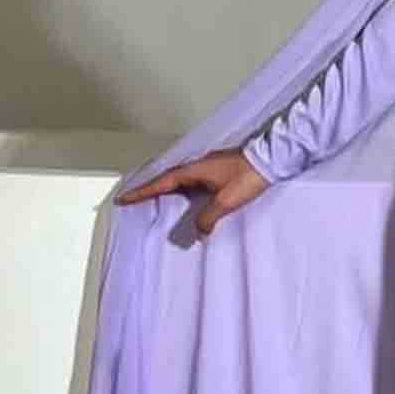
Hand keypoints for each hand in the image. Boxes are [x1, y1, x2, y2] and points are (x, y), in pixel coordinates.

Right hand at [113, 147, 271, 238]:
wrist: (271, 160)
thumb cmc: (249, 176)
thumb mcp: (226, 201)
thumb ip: (209, 218)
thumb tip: (199, 233)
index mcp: (193, 170)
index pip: (161, 183)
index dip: (141, 192)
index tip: (123, 198)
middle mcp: (197, 166)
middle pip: (165, 179)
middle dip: (147, 189)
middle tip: (131, 198)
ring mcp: (207, 167)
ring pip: (178, 179)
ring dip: (164, 188)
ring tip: (151, 199)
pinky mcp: (217, 170)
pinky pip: (191, 181)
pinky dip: (181, 189)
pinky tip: (185, 196)